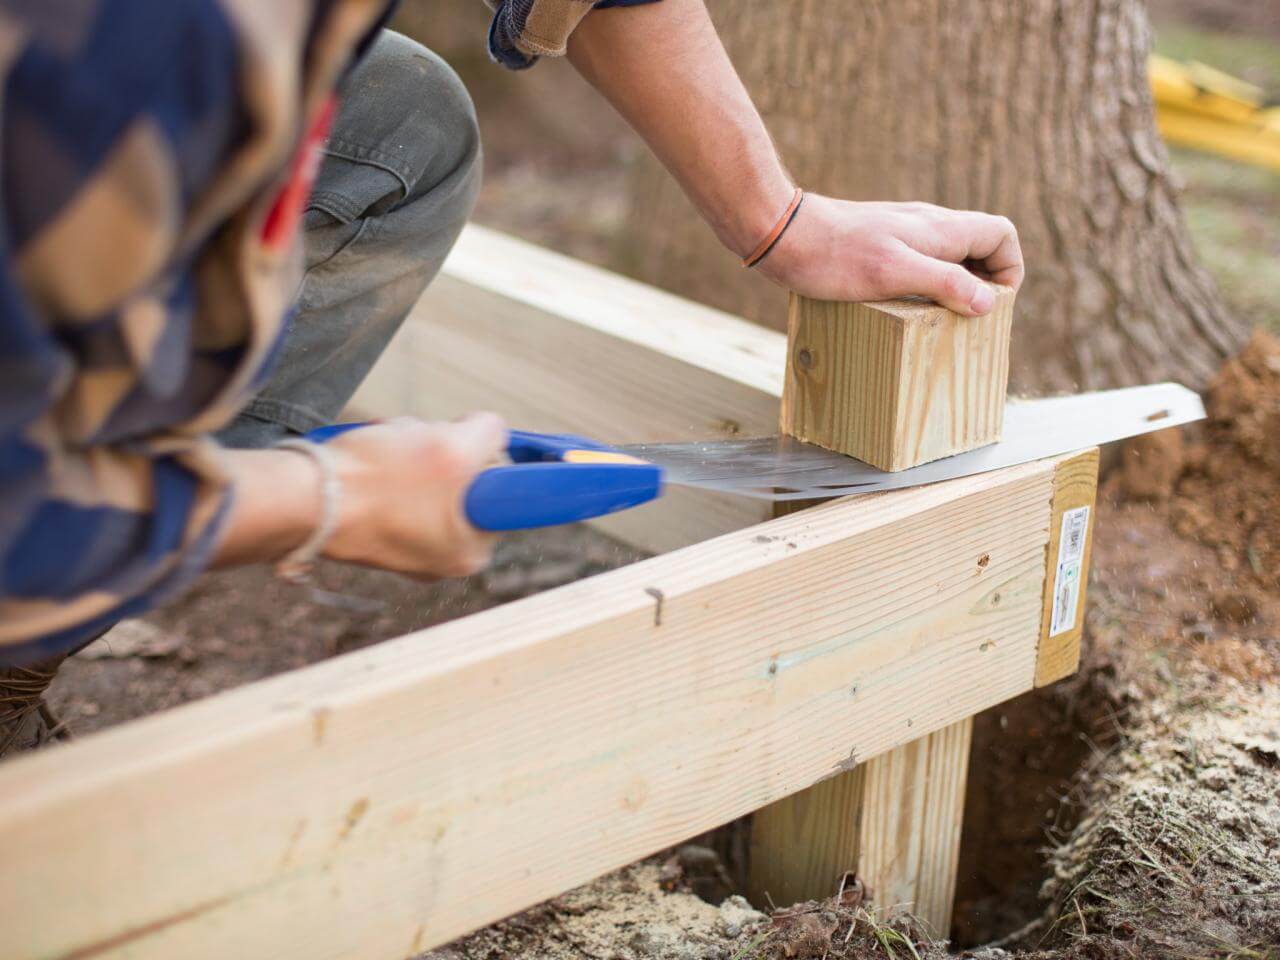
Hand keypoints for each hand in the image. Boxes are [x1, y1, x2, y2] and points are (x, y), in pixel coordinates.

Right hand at [323, 413, 506, 578]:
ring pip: (427, 469)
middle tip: (414, 446)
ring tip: (385, 448)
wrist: (300, 500)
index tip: (459, 443)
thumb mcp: (454, 448)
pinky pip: (395, 476)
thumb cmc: (377, 482)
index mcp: (470, 551)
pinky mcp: (375, 522)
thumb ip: (491, 435)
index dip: (482, 454)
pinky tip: (369, 456)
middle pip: (463, 475)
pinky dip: (385, 456)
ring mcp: (406, 541)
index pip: (501, 488)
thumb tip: (493, 431)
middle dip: (438, 447)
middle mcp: (442, 555)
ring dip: (409, 445)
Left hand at [757, 195, 1023, 315]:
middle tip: (967, 318)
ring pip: (948, 256)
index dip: (1009, 269)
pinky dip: (923, 286)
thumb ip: (944, 283)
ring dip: (953, 286)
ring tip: (937, 319)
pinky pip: (918, 262)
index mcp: (941, 228)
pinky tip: (902, 308)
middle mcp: (927, 225)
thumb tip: (987, 303)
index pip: (1002, 234)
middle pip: (979, 247)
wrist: (782, 234)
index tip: (992, 303)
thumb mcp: (894, 273)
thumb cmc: (835, 256)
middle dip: (983, 282)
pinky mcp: (878, 244)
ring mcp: (902, 233)